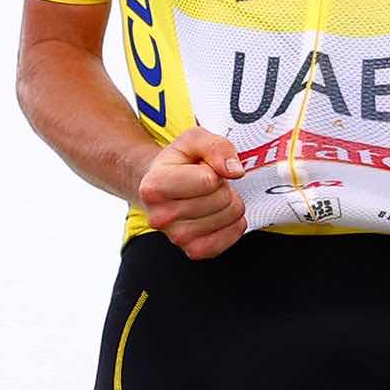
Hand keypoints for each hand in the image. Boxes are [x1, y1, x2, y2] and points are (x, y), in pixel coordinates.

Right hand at [137, 126, 246, 259]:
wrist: (163, 187)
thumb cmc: (179, 162)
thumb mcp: (194, 139)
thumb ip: (215, 146)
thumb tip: (235, 171)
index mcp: (154, 186)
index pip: (208, 180)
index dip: (215, 170)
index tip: (203, 168)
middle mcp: (160, 216)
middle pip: (221, 200)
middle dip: (224, 187)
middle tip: (209, 183)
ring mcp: (176, 237)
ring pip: (228, 217)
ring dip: (230, 204)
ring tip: (212, 196)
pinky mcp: (193, 250)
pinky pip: (229, 239)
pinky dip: (234, 225)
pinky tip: (221, 214)